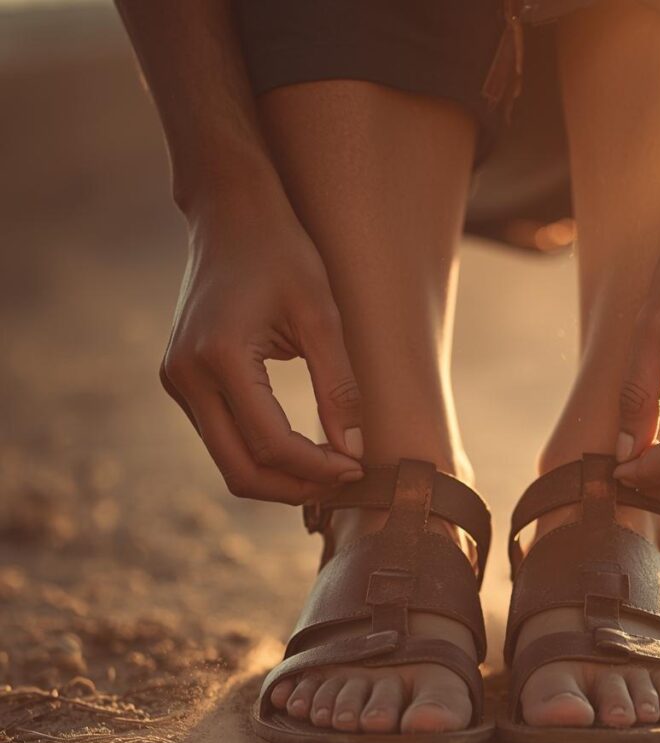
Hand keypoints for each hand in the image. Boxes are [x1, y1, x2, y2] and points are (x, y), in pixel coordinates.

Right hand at [161, 189, 363, 503]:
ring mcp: (177, 381)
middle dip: (296, 487)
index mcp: (219, 356)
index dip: (318, 468)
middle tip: (344, 480)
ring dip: (280, 477)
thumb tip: (353, 451)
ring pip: (229, 462)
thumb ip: (338, 387)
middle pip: (240, 469)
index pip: (270, 443)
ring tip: (330, 469)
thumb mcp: (322, 315)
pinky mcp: (182, 382)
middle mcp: (186, 376)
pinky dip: (263, 456)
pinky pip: (223, 439)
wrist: (230, 215)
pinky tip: (302, 452)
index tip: (358, 467)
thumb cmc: (282, 254)